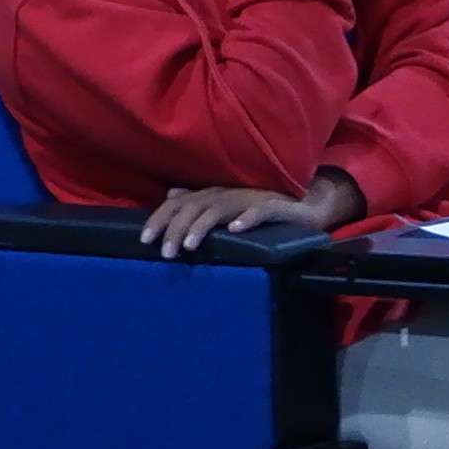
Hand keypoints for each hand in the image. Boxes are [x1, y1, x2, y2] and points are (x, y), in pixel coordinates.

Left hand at [139, 182, 337, 257]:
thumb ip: (199, 200)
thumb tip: (170, 195)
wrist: (304, 203)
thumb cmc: (261, 206)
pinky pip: (258, 211)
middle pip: (193, 208)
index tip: (144, 240)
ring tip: (189, 247)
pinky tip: (235, 230)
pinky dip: (246, 219)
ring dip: (201, 228)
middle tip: (165, 254)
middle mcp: (227, 194)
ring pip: (218, 210)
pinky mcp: (274, 206)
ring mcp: (250, 199)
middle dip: (175, 229)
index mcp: (213, 195)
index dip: (160, 219)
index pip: (179, 204)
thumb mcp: (225, 202)